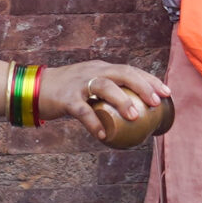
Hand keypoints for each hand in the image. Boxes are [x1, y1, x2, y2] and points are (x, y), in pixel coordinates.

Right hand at [38, 63, 169, 140]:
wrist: (34, 89)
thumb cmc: (67, 92)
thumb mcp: (89, 86)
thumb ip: (107, 95)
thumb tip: (131, 114)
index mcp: (101, 68)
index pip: (130, 70)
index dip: (150, 80)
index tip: (167, 92)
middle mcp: (93, 72)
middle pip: (122, 73)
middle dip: (142, 86)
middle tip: (156, 102)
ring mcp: (79, 84)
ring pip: (104, 87)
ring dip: (121, 100)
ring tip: (134, 116)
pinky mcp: (66, 98)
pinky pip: (82, 110)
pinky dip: (93, 122)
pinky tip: (102, 134)